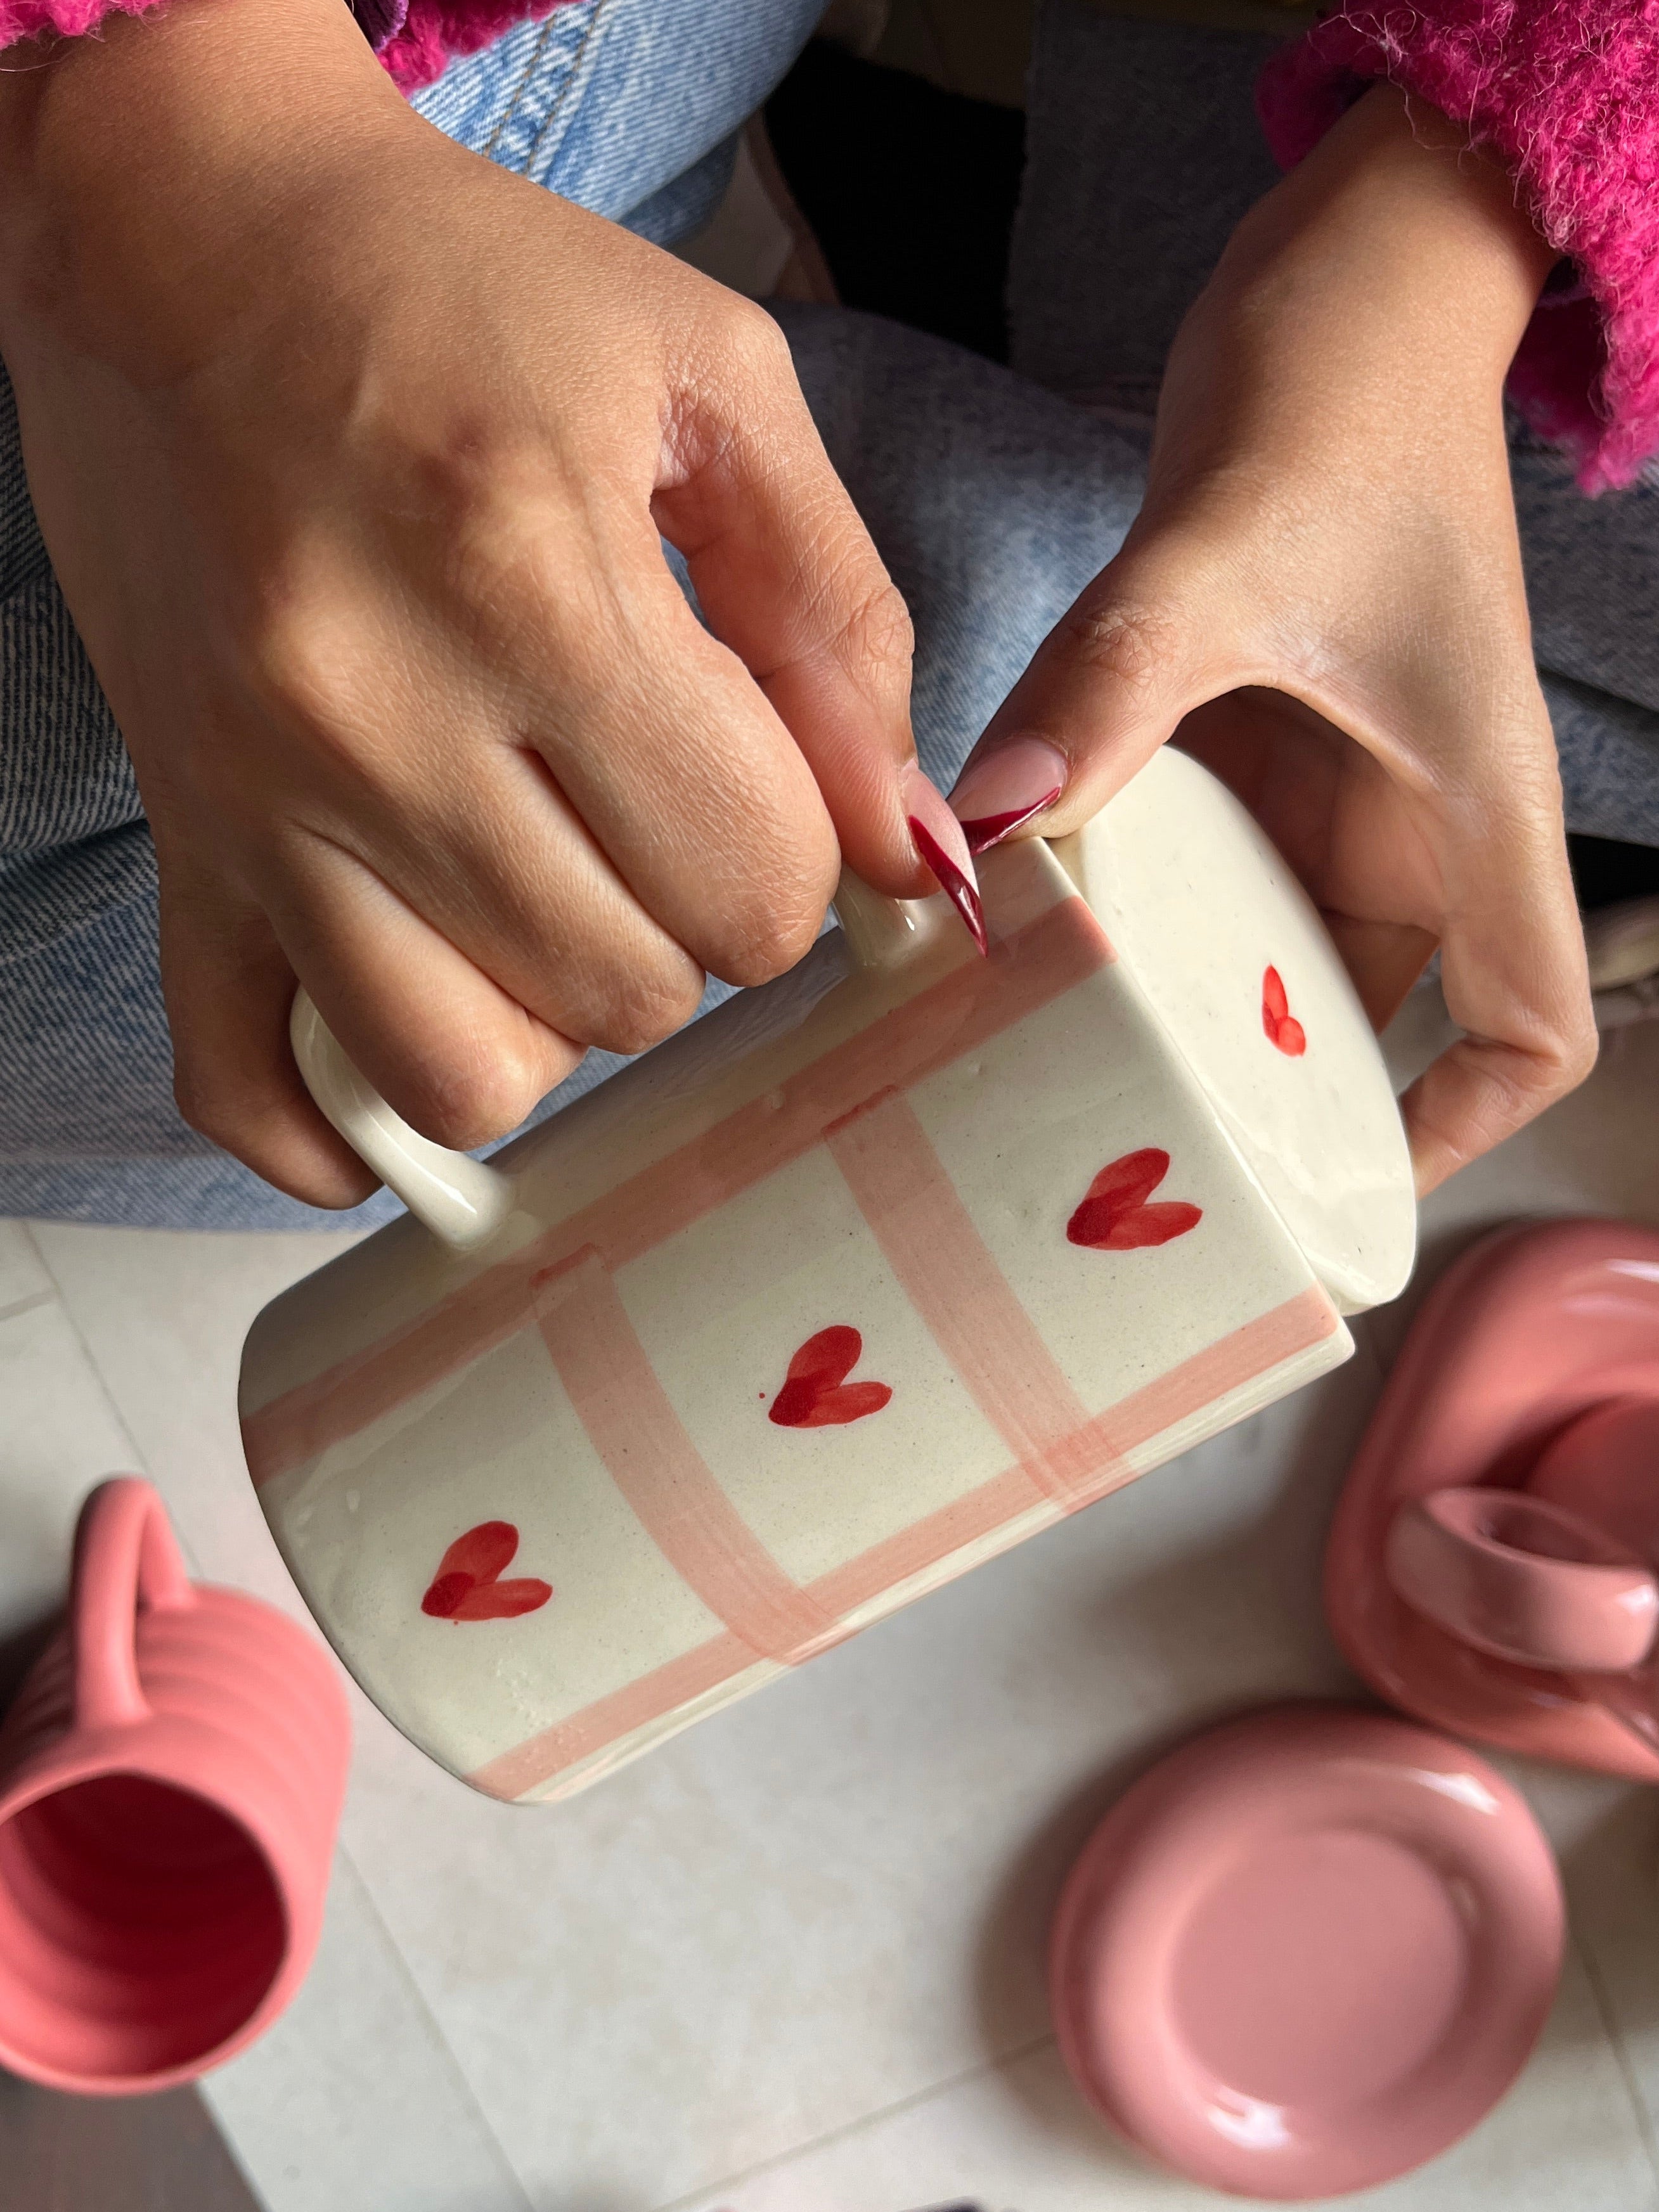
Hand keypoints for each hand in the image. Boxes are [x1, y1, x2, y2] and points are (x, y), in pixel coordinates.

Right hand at [0, 0, 969, 1204]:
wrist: (181, 228)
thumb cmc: (455, 286)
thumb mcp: (711, 387)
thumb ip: (838, 620)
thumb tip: (906, 841)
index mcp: (531, 578)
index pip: (751, 881)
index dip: (797, 857)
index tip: (762, 784)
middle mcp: (375, 713)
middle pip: (627, 997)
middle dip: (687, 928)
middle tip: (657, 817)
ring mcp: (255, 798)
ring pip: (461, 1079)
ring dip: (546, 1022)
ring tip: (548, 903)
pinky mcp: (180, 835)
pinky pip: (248, 1082)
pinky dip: (340, 1122)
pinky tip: (415, 1042)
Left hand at [949, 85, 1594, 1193]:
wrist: (1344, 286)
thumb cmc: (1353, 395)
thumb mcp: (1233, 550)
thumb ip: (1118, 681)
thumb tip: (992, 821)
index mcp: (1471, 806)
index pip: (1532, 1014)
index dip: (1466, 1121)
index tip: (1352, 1176)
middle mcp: (1407, 818)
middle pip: (1370, 1017)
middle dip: (1269, 1090)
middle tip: (1137, 1146)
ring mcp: (1327, 784)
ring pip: (1265, 947)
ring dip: (1178, 999)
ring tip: (1063, 1061)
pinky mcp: (1253, 740)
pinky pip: (1195, 862)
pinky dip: (1128, 906)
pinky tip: (1033, 927)